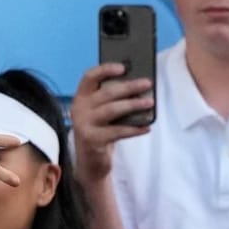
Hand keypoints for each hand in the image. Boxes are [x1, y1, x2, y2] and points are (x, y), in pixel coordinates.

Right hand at [70, 63, 152, 182]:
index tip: (123, 67)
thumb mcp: (101, 112)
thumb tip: (137, 86)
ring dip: (133, 105)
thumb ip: (111, 100)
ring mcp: (84, 125)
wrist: (89, 161)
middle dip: (129, 86)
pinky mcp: (92, 140)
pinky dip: (134, 128)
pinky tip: (146, 127)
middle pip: (106, 92)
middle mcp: (79, 109)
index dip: (105, 69)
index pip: (89, 77)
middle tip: (147, 83)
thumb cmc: (100, 131)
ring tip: (149, 102)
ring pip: (112, 110)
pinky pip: (117, 131)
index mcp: (81, 97)